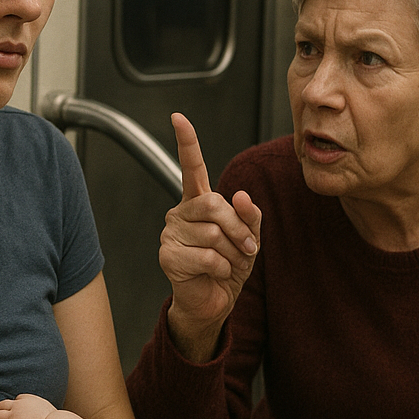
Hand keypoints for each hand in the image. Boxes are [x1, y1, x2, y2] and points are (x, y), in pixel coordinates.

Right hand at [0, 393, 56, 418]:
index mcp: (11, 417)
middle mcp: (16, 406)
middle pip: (0, 405)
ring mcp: (25, 400)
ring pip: (10, 400)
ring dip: (9, 407)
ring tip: (13, 416)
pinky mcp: (32, 397)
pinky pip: (20, 397)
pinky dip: (19, 403)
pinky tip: (22, 410)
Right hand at [159, 113, 260, 361]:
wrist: (215, 301)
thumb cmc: (230, 265)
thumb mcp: (249, 236)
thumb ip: (249, 214)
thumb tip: (240, 195)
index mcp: (198, 202)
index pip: (192, 167)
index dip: (186, 142)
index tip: (178, 118)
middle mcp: (181, 213)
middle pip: (215, 205)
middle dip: (239, 229)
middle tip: (247, 248)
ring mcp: (171, 234)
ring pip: (214, 233)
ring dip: (233, 253)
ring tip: (228, 263)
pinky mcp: (168, 256)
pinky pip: (208, 256)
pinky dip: (222, 269)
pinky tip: (215, 275)